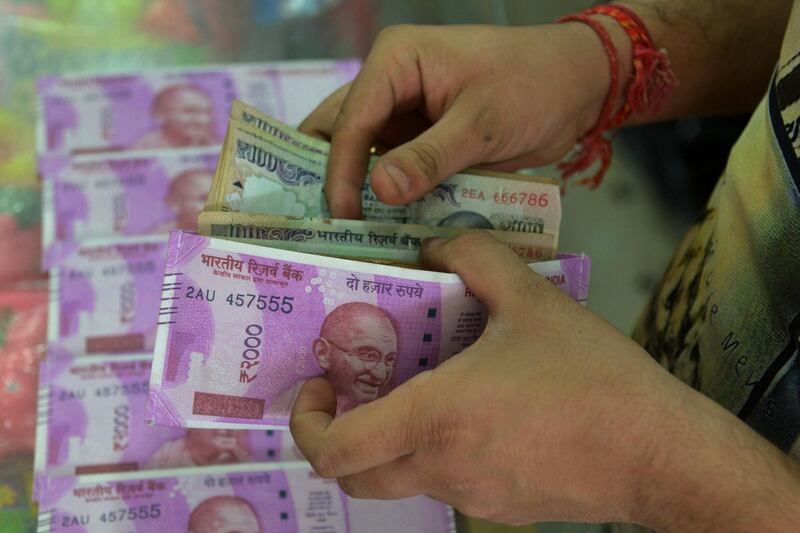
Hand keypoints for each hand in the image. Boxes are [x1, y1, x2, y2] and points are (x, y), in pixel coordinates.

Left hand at [290, 233, 676, 524]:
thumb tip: (433, 245)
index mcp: (435, 420)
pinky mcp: (501, 509)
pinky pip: (448, 484)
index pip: (335, 452)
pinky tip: (477, 413)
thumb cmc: (593, 377)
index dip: (308, 424)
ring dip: (390, 442)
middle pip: (355, 479)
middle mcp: (442, 468)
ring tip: (421, 389)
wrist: (660, 451)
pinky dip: (438, 454)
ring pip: (401, 480)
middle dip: (338, 439)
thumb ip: (474, 258)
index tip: (320, 386)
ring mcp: (471, 497)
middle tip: (354, 393)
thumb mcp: (532, 298)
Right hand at [300, 24, 612, 217]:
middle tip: (323, 227)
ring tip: (347, 235)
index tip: (342, 218)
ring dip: (357, 192)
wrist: (577, 87)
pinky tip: (381, 229)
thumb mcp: (480, 123)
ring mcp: (404, 115)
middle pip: (340, 133)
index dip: (340, 172)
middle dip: (330, 178)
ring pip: (363, 157)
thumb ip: (429, 157)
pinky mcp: (422, 141)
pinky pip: (394, 172)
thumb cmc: (534, 84)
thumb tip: (379, 190)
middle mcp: (390, 85)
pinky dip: (388, 198)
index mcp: (395, 61)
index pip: (351, 120)